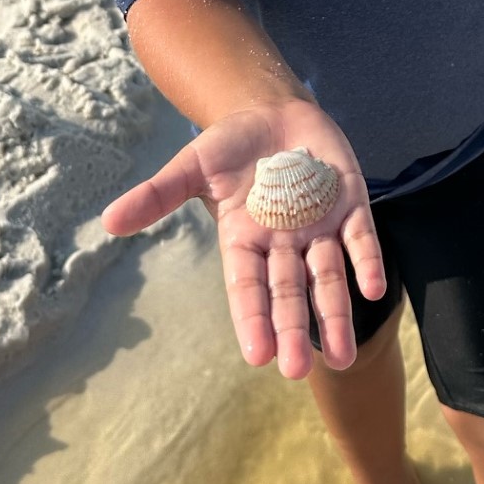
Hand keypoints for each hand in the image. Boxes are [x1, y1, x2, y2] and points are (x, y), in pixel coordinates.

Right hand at [99, 99, 384, 379]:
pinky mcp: (350, 206)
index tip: (257, 357)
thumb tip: (108, 221)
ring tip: (342, 357)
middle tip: (298, 372)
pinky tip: (376, 288)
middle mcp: (282, 243)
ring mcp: (319, 227)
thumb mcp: (192, 167)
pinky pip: (361, 239)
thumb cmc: (230, 145)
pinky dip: (367, 263)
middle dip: (294, 330)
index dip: (253, 320)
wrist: (273, 111)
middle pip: (289, 293)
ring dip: (336, 315)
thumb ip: (158, 195)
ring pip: (328, 278)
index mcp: (244, 240)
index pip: (247, 288)